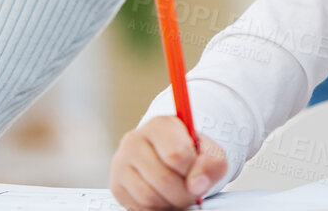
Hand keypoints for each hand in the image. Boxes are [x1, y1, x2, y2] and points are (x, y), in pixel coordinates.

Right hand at [110, 117, 226, 210]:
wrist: (170, 158)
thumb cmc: (190, 152)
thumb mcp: (209, 152)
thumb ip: (211, 164)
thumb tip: (196, 185)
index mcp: (159, 125)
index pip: (176, 154)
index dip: (193, 172)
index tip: (199, 177)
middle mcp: (134, 140)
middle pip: (163, 179)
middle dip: (184, 194)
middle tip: (192, 193)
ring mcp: (121, 162)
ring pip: (149, 196)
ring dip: (170, 203)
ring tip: (178, 195)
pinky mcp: (116, 185)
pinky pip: (139, 207)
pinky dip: (157, 209)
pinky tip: (164, 198)